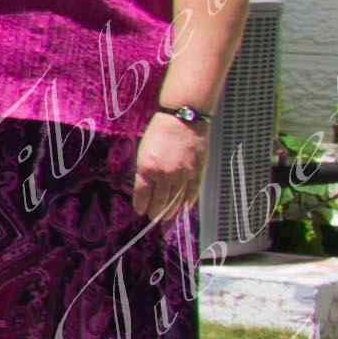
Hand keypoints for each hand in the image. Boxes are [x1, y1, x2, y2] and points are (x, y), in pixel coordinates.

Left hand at [132, 109, 207, 225]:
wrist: (183, 119)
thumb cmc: (159, 131)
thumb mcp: (144, 150)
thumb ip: (145, 170)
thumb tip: (146, 186)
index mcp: (147, 168)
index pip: (142, 194)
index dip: (141, 205)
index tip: (140, 212)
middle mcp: (165, 174)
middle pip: (160, 200)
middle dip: (156, 211)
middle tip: (153, 219)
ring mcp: (183, 174)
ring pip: (176, 199)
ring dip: (171, 211)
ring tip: (167, 219)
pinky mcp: (197, 171)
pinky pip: (192, 191)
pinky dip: (188, 201)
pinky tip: (184, 208)